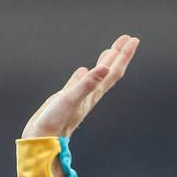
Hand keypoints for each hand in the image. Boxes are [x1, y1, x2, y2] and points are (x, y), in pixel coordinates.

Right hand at [21, 34, 139, 139]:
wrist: (43, 138)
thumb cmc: (56, 121)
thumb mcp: (72, 98)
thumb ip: (88, 82)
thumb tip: (105, 68)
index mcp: (94, 92)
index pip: (113, 71)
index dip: (123, 55)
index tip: (133, 40)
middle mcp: (90, 94)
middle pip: (109, 71)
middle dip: (118, 54)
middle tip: (128, 39)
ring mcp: (80, 96)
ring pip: (96, 76)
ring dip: (105, 62)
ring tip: (111, 50)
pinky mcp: (68, 98)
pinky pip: (81, 82)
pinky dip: (86, 74)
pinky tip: (84, 70)